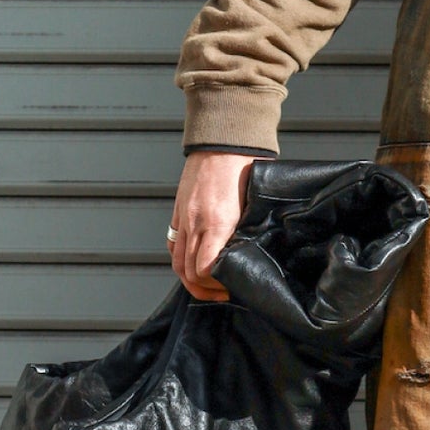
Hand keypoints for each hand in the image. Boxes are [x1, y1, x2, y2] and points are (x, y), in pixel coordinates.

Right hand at [171, 152, 254, 301]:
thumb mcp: (255, 199)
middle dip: (204, 288)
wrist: (224, 138)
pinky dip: (180, 259)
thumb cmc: (247, 164)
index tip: (231, 287)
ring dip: (189, 279)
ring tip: (207, 285)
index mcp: (219, 220)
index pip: (205, 268)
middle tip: (223, 292)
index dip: (215, 285)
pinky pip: (173, 243)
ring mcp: (184, 216)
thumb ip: (249, 227)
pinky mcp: (179, 210)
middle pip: (188, 271)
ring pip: (177, 261)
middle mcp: (197, 221)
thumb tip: (253, 250)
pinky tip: (194, 263)